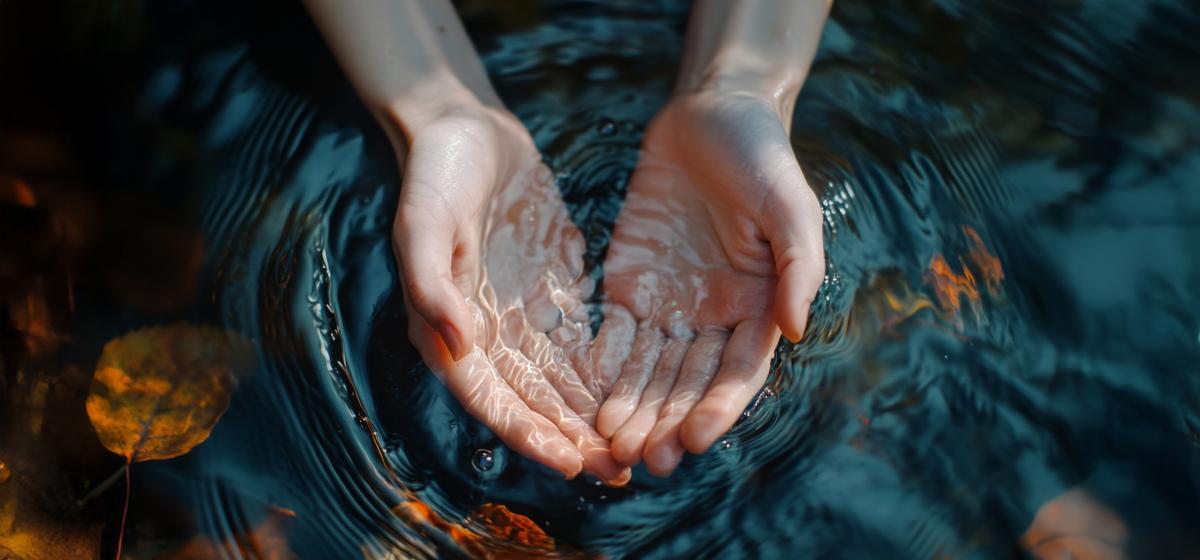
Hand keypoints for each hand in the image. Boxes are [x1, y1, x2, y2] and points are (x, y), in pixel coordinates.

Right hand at [390, 100, 628, 484]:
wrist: (465, 128)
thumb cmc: (434, 173)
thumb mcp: (422, 220)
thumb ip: (430, 284)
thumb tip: (457, 347)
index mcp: (449, 328)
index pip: (492, 397)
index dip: (530, 434)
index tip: (571, 463)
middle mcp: (485, 334)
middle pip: (532, 401)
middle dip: (572, 439)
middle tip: (618, 471)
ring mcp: (520, 315)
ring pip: (561, 382)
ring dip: (592, 418)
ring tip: (634, 448)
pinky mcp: (550, 293)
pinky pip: (581, 342)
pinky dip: (604, 371)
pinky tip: (639, 393)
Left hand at [590, 89, 824, 475]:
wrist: (711, 112)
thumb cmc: (763, 156)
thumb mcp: (791, 205)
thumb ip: (798, 266)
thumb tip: (794, 330)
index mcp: (758, 307)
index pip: (736, 372)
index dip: (716, 408)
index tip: (693, 440)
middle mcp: (714, 317)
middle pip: (687, 382)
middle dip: (665, 422)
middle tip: (641, 460)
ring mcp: (671, 304)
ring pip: (648, 370)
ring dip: (632, 408)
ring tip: (609, 444)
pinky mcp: (631, 284)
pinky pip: (614, 334)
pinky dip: (603, 368)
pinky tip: (585, 398)